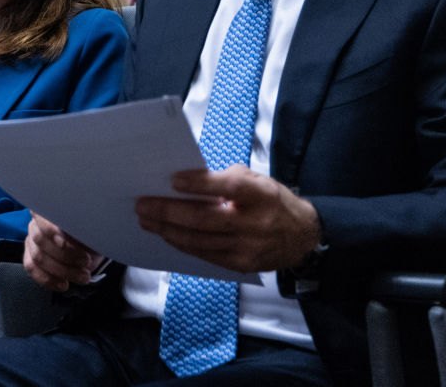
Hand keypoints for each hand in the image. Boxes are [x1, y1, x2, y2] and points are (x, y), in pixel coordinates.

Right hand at [23, 212, 101, 291]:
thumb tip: (78, 230)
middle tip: (86, 262)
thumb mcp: (92, 228)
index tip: (64, 242)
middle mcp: (37, 223)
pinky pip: (32, 269)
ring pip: (38, 257)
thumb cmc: (92, 234)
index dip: (51, 230)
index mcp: (51, 210)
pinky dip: (49, 279)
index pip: (41, 216)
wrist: (92, 248)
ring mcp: (32, 241)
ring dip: (63, 270)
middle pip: (40, 239)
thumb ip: (82, 226)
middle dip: (65, 255)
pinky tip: (64, 284)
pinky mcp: (31, 257)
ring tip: (83, 276)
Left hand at [136, 165, 320, 272]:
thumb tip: (189, 181)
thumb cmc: (274, 202)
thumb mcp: (259, 181)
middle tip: (142, 204)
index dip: (201, 184)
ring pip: (199, 241)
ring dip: (167, 230)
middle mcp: (255, 224)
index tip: (173, 180)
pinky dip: (182, 244)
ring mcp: (248, 249)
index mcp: (262, 196)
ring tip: (146, 220)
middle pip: (205, 220)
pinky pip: (204, 255)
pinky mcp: (240, 265)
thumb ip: (228, 180)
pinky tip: (166, 234)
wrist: (303, 237)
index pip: (230, 188)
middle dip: (169, 212)